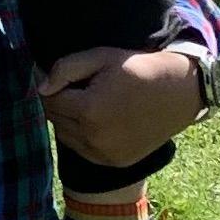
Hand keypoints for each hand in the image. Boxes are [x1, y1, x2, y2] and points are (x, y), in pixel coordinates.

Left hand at [37, 43, 206, 170]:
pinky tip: (99, 120)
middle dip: (60, 102)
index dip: (52, 85)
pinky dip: (83, 136)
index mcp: (89, 110)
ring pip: (66, 136)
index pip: (49, 99)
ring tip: (89, 102)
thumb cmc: (138, 68)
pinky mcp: (114, 162)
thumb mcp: (101, 57)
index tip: (64, 76)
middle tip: (78, 88)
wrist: (178, 92)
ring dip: (69, 120)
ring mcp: (104, 154)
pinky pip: (83, 150)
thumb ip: (65, 69)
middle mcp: (94, 137)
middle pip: (55, 119)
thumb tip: (41, 88)